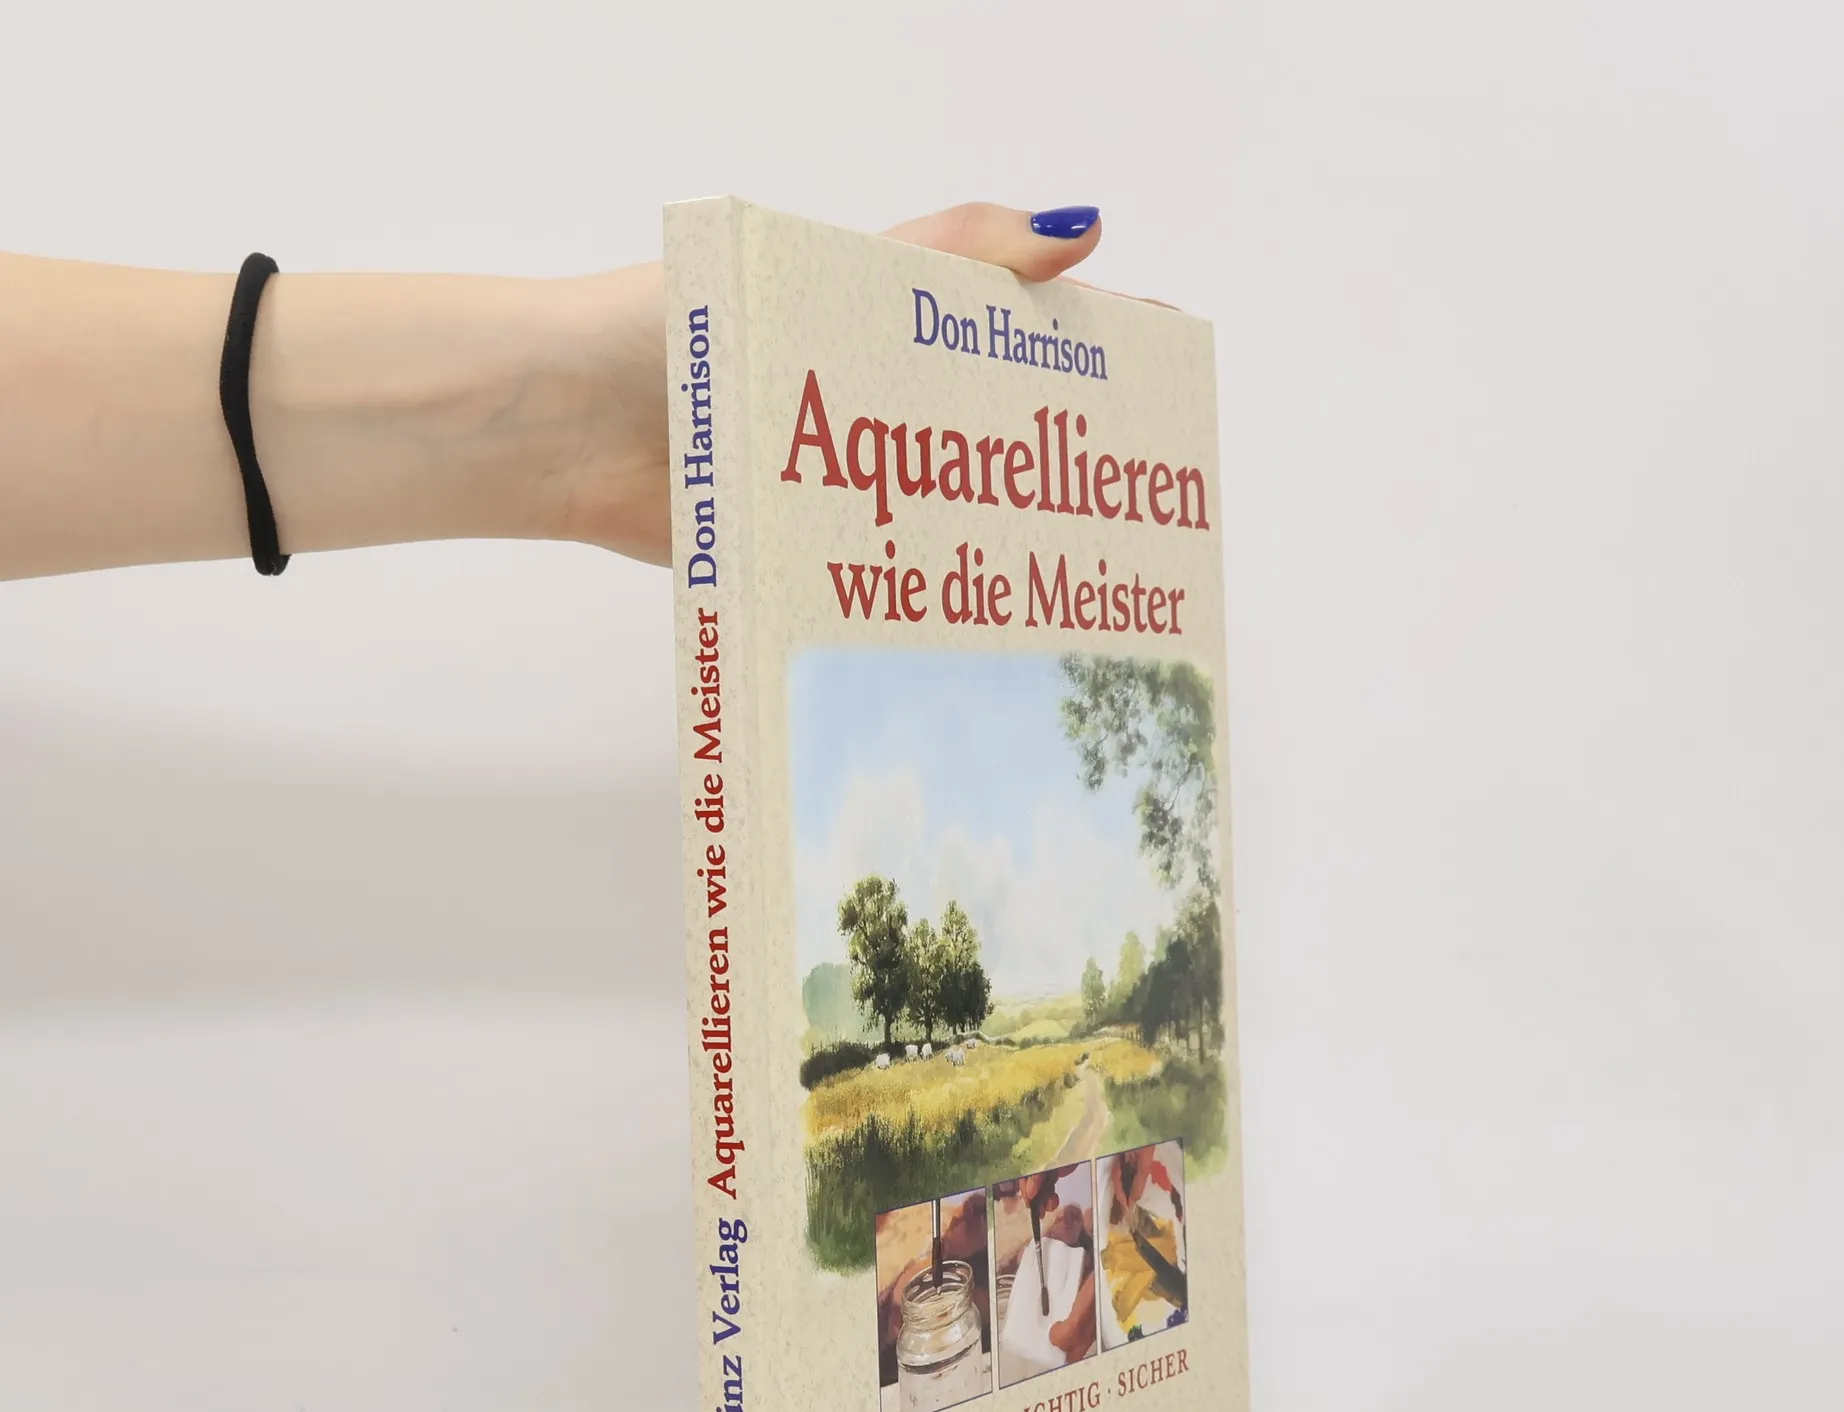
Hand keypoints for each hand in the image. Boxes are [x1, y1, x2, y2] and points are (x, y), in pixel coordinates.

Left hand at [550, 204, 1103, 566]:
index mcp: (873, 328)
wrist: (558, 425)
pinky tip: (974, 624)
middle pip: (981, 437)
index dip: (1079, 353)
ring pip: (934, 516)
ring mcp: (829, 485)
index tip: (1157, 372)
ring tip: (1073, 580)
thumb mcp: (816, 272)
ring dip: (993, 546)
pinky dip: (916, 595)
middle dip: (1054, 469)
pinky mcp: (789, 550)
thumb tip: (1078, 227)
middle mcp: (862, 407)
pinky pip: (868, 574)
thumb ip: (943, 254)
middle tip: (1133, 507)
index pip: (1001, 336)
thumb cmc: (672, 329)